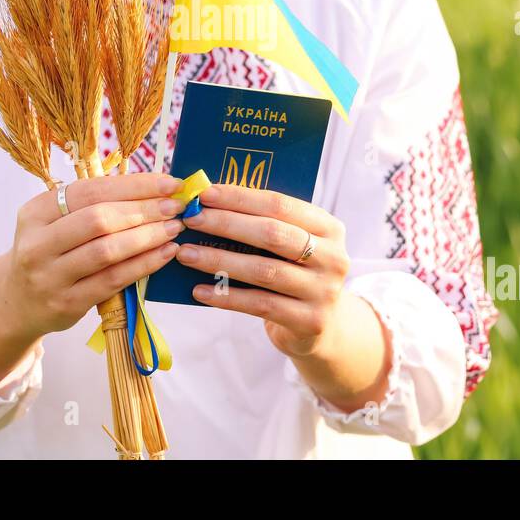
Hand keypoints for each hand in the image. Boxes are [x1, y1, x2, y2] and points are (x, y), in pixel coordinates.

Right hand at [1, 172, 185, 340]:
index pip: (91, 190)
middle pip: (99, 219)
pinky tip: (164, 253)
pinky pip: (113, 280)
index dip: (135, 185)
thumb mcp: (55, 222)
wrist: (19, 302)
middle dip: (144, 210)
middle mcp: (37, 243)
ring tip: (174, 228)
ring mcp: (50, 276)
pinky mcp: (67, 303)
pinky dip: (144, 264)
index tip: (170, 183)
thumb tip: (154, 188)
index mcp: (36, 212)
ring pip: (107, 251)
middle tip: (175, 206)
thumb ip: (94, 204)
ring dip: (147, 237)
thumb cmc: (51, 252)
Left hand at [176, 182, 351, 358]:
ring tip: (186, 254)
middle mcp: (333, 257)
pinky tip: (199, 291)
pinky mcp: (310, 321)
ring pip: (264, 270)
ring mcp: (324, 291)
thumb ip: (264, 223)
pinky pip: (260, 305)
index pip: (280, 204)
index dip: (240, 198)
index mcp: (328, 227)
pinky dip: (226, 297)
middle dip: (226, 224)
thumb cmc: (294, 273)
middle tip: (190, 220)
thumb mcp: (292, 245)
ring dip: (219, 260)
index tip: (204, 194)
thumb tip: (209, 202)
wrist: (323, 325)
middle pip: (272, 234)